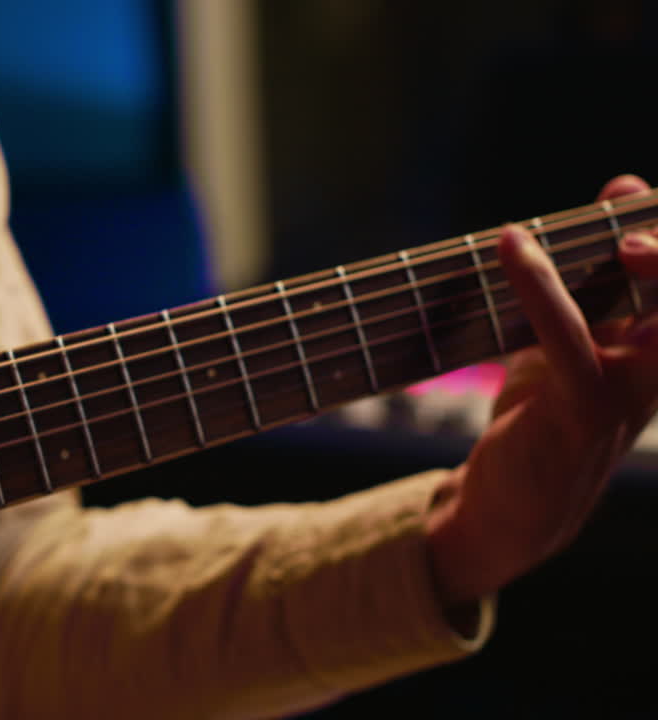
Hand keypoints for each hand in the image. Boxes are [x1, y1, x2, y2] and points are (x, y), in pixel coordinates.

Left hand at [426, 174, 657, 606]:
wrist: (510, 510)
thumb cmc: (542, 416)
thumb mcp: (568, 337)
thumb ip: (596, 271)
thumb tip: (623, 186)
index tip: (626, 193)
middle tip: (627, 220)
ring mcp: (630, 393)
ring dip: (637, 267)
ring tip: (595, 228)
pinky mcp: (583, 412)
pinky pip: (571, 339)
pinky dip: (543, 289)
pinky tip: (515, 249)